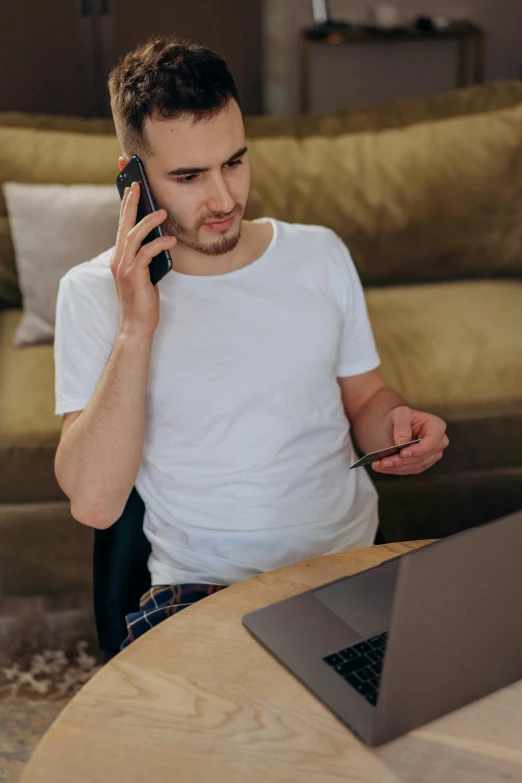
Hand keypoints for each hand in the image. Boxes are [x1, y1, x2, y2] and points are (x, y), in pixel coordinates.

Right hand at [110, 181, 176, 335]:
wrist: (136, 324)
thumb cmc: (143, 300)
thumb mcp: (144, 274)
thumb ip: (146, 257)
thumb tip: (160, 238)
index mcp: (120, 257)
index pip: (122, 227)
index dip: (125, 207)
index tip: (131, 189)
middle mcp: (118, 259)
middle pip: (123, 225)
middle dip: (130, 203)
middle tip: (138, 185)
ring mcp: (124, 267)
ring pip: (133, 236)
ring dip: (148, 221)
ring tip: (162, 212)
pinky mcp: (134, 276)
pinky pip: (146, 253)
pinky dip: (159, 244)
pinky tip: (171, 240)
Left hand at [372, 405, 448, 474]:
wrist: (395, 426)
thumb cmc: (401, 417)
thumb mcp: (400, 414)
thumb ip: (402, 426)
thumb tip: (402, 442)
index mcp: (437, 426)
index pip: (432, 441)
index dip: (418, 449)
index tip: (403, 453)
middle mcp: (438, 443)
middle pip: (422, 457)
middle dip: (402, 461)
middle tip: (384, 462)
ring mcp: (432, 455)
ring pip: (415, 466)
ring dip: (396, 467)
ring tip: (379, 465)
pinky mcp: (423, 464)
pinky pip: (410, 470)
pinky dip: (396, 470)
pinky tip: (383, 468)